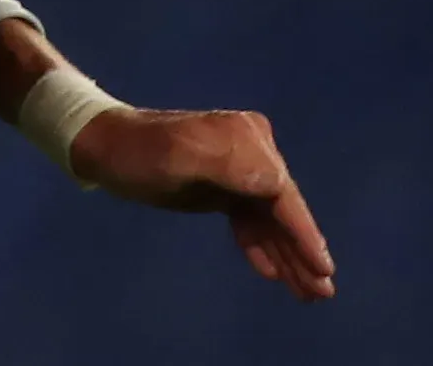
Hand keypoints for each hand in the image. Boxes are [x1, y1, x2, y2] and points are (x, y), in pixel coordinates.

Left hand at [67, 106, 335, 301]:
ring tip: (308, 293)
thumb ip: (229, 165)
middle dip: (302, 250)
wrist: (109, 148)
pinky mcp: (225, 186)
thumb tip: (276, 183)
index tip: (322, 266)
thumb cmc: (142, 154)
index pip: (282, 193)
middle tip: (323, 291)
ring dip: (287, 255)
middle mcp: (252, 150)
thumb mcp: (179, 156)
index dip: (304, 231)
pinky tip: (272, 272)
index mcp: (247, 139)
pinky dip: (260, 245)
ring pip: (269, 219)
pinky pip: (250, 220)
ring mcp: (239, 169)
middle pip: (283, 208)